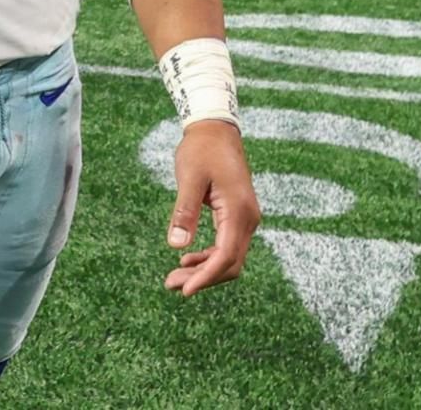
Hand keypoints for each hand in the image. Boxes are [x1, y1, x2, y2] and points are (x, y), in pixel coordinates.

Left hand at [164, 120, 259, 297]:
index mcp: (238, 210)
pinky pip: (227, 246)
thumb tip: (176, 246)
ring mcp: (246, 218)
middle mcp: (248, 218)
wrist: (216, 130)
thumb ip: (184, 211)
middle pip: (230, 262)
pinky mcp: (238, 216)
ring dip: (204, 271)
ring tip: (174, 278)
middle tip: (171, 285)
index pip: (226, 255)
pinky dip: (209, 258)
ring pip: (229, 257)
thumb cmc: (202, 150)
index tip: (185, 291)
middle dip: (203, 278)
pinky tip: (187, 261)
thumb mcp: (189, 178)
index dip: (206, 276)